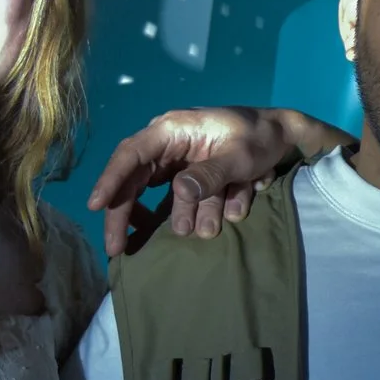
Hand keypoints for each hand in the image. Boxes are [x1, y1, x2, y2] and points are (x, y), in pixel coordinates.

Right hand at [86, 106, 350, 252]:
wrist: (283, 136)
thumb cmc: (259, 136)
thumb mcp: (239, 154)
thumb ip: (210, 174)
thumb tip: (179, 192)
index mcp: (171, 129)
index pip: (131, 155)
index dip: (111, 180)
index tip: (96, 205)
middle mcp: (167, 146)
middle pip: (135, 182)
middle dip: (126, 216)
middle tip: (116, 249)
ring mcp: (178, 165)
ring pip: (168, 199)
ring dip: (194, 213)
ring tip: (217, 219)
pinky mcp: (192, 180)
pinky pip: (189, 202)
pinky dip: (207, 211)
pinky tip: (232, 205)